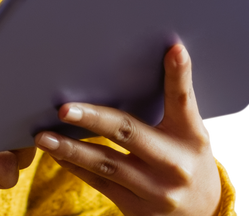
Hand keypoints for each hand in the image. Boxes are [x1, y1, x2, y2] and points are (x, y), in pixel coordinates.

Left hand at [33, 43, 221, 215]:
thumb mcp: (191, 130)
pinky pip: (101, 184)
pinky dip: (76, 167)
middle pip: (128, 132)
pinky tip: (56, 153)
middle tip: (64, 108)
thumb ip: (173, 102)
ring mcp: (156, 190)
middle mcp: (175, 163)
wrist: (204, 214)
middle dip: (94, 118)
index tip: (173, 49)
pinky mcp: (139, 209)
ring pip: (107, 164)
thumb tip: (154, 54)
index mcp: (192, 136)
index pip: (183, 100)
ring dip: (71, 148)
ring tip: (43, 136)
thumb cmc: (189, 157)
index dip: (179, 74)